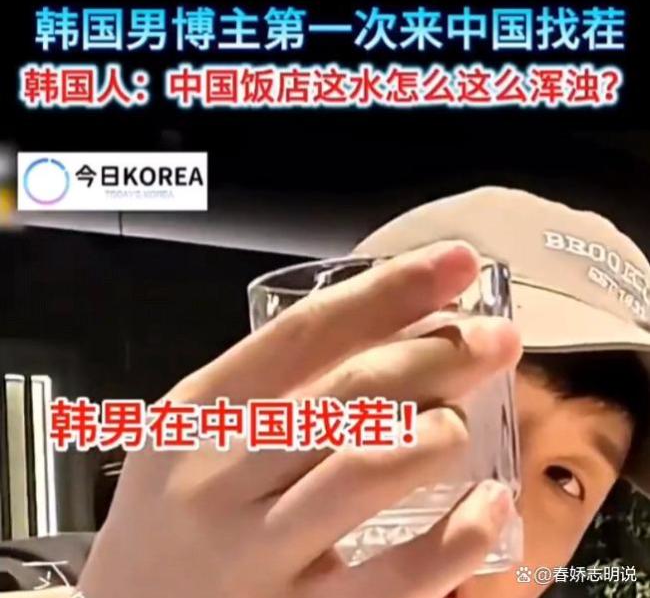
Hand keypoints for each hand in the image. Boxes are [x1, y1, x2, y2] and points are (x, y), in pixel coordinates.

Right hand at [78, 241, 521, 597]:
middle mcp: (223, 475)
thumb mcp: (194, 432)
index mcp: (200, 411)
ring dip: (440, 431)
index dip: (390, 291)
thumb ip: (273, 386)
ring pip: (372, 468)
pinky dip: (459, 537)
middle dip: (438, 352)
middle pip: (352, 390)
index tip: (454, 263)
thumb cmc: (168, 515)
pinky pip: (397, 579)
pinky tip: (487, 508)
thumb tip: (389, 335)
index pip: (308, 331)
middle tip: (495, 338)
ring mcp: (259, 553)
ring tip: (459, 422)